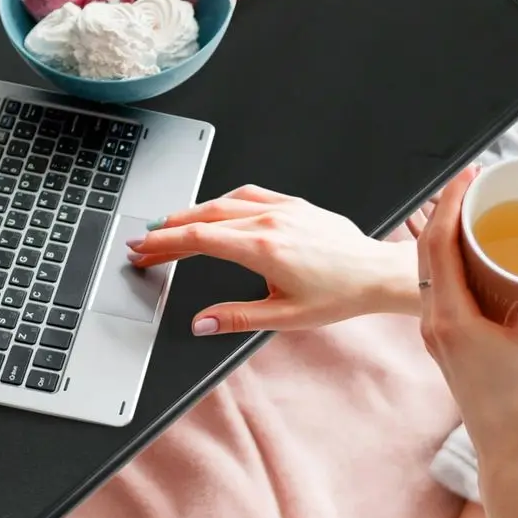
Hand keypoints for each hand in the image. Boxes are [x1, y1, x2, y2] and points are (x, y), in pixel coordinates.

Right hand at [126, 185, 413, 333]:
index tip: (143, 250)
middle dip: (168, 229)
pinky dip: (225, 199)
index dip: (164, 244)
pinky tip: (216, 207)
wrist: (375, 274)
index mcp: (263, 248)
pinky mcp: (296, 204)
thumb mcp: (285, 316)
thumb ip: (237, 318)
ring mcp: (284, 208)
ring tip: (170, 225)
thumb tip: (202, 324)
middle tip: (145, 241)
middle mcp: (271, 221)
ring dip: (192, 211)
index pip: (199, 240)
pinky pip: (252, 193)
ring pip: (225, 201)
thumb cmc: (340, 294)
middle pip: (204, 217)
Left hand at [417, 167, 517, 474]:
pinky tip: (472, 252)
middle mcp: (434, 322)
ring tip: (474, 208)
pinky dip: (448, 259)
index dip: (450, 202)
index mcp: (451, 319)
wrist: (505, 452)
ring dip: (444, 233)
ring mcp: (435, 332)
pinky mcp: (444, 340)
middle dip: (447, 209)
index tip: (471, 173)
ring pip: (427, 268)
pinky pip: (436, 285)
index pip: (437, 245)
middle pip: (427, 250)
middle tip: (477, 182)